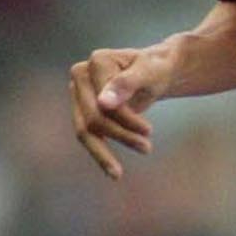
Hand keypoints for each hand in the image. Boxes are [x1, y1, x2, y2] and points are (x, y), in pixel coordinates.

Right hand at [68, 45, 175, 178]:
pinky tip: (114, 173)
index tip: (149, 132)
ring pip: (84, 131)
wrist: (156, 71)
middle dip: (120, 136)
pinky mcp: (82, 110)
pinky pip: (87, 136)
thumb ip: (127, 84)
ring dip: (106, 152)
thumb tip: (103, 103)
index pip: (105, 100)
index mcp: (96, 62)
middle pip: (92, 117)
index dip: (126, 119)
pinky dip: (100, 155)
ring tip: (130, 164)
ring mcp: (78, 94)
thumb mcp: (150, 73)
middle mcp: (80, 76)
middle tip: (147, 148)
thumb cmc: (155, 69)